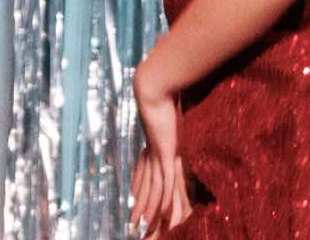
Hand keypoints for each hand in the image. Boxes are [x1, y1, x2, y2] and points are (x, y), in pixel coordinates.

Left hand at [129, 60, 191, 235]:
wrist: (155, 84)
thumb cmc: (162, 92)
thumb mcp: (169, 107)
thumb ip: (172, 112)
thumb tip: (173, 105)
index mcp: (154, 145)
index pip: (146, 173)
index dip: (142, 189)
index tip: (137, 203)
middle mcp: (154, 153)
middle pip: (147, 186)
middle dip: (143, 206)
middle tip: (135, 225)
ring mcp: (158, 153)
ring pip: (153, 188)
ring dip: (149, 208)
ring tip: (142, 226)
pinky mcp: (165, 152)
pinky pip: (164, 180)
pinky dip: (163, 197)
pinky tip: (162, 211)